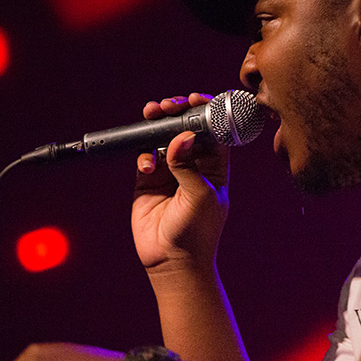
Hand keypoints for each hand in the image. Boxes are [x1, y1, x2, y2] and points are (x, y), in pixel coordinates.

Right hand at [132, 93, 230, 273]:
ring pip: (163, 137)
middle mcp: (194, 164)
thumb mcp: (200, 196)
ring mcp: (170, 171)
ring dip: (157, 124)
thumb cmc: (197, 232)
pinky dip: (144, 153)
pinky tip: (147, 165)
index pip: (214, 131)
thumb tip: (183, 136)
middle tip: (167, 105)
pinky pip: (145, 156)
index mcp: (216, 166)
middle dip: (177, 113)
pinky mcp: (148, 181)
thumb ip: (189, 165)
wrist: (173, 261)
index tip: (196, 100)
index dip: (206, 112)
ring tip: (152, 114)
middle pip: (186, 128)